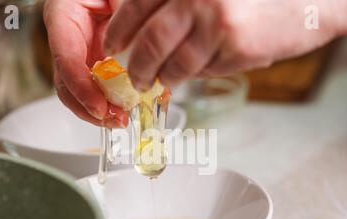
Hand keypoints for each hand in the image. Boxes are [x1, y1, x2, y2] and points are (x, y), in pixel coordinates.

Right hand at [44, 0, 127, 127]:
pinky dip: (110, 105)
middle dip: (89, 107)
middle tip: (115, 119)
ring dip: (98, 112)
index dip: (80, 87)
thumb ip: (125, 16)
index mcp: (63, 15)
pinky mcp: (95, 66)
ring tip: (120, 120)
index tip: (99, 106)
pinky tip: (124, 111)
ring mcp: (81, 55)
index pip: (65, 57)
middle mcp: (68, 39)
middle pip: (67, 82)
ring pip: (79, 93)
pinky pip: (97, 91)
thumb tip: (142, 48)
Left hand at [104, 0, 346, 89]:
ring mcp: (215, 19)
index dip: (118, 30)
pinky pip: (201, 70)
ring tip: (156, 82)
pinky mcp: (234, 45)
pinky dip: (192, 76)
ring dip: (160, 78)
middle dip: (136, 65)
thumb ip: (180, 5)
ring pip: (173, 63)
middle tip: (133, 77)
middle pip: (149, 40)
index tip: (111, 46)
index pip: (136, 4)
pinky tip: (192, 74)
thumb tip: (147, 34)